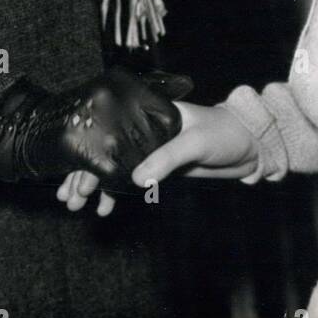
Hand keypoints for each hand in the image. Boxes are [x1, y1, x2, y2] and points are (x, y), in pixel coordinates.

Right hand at [55, 101, 259, 213]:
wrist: (249, 147)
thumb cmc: (224, 133)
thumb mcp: (196, 142)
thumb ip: (167, 158)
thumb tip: (135, 179)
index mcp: (149, 110)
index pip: (109, 126)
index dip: (87, 146)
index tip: (71, 168)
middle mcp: (143, 126)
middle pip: (104, 148)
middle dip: (83, 171)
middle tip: (68, 197)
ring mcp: (149, 146)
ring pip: (112, 165)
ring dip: (92, 183)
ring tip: (74, 203)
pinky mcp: (158, 165)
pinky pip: (128, 179)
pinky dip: (113, 191)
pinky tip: (104, 207)